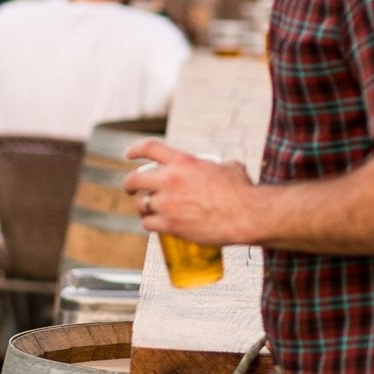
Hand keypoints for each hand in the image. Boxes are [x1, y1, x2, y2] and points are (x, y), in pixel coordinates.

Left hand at [122, 138, 258, 245]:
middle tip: (130, 188)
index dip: (135, 150)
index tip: (128, 154)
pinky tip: (154, 224)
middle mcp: (170, 181)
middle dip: (129, 184)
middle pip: (135, 179)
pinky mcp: (170, 225)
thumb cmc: (242, 192)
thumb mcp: (230, 167)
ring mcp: (168, 204)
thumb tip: (222, 167)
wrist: (245, 216)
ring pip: (140, 204)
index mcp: (183, 162)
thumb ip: (219, 165)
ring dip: (141, 206)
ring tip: (147, 209)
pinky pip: (148, 224)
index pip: (149, 148)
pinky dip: (149, 223)